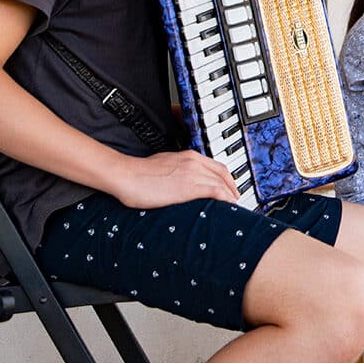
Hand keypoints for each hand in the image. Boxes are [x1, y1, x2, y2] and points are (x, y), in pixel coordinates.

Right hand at [115, 149, 240, 208]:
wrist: (127, 176)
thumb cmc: (139, 173)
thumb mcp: (164, 165)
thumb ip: (177, 170)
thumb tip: (181, 180)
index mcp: (188, 156)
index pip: (216, 166)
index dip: (226, 178)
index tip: (229, 187)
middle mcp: (194, 162)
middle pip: (223, 174)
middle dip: (232, 187)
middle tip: (236, 198)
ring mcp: (193, 173)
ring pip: (222, 183)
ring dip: (231, 195)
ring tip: (234, 206)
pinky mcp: (189, 187)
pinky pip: (216, 191)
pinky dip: (225, 199)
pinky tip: (228, 206)